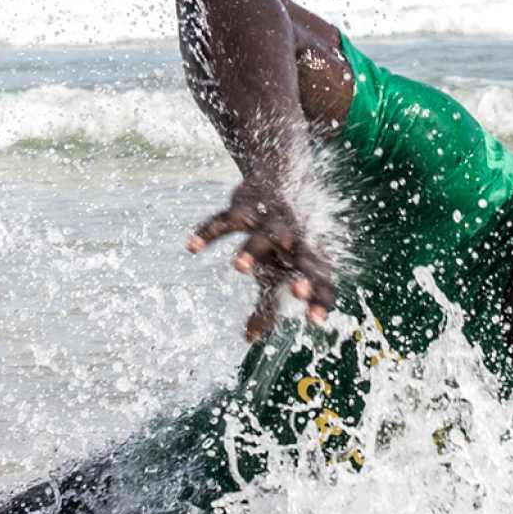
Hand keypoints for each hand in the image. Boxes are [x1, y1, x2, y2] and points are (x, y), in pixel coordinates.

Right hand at [186, 172, 336, 342]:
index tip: (317, 319)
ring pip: (264, 235)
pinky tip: (192, 247)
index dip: (321, 297)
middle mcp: (295, 238)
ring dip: (252, 250)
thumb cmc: (280, 237)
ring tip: (239, 268)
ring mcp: (270, 220)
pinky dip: (209, 232)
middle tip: (298, 291)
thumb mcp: (275, 270)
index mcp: (307, 257)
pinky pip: (224, 219)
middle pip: (303, 257)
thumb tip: (249, 340)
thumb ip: (267, 307)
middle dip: (302, 274)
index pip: (321, 280)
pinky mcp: (245, 205)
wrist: (278, 173)